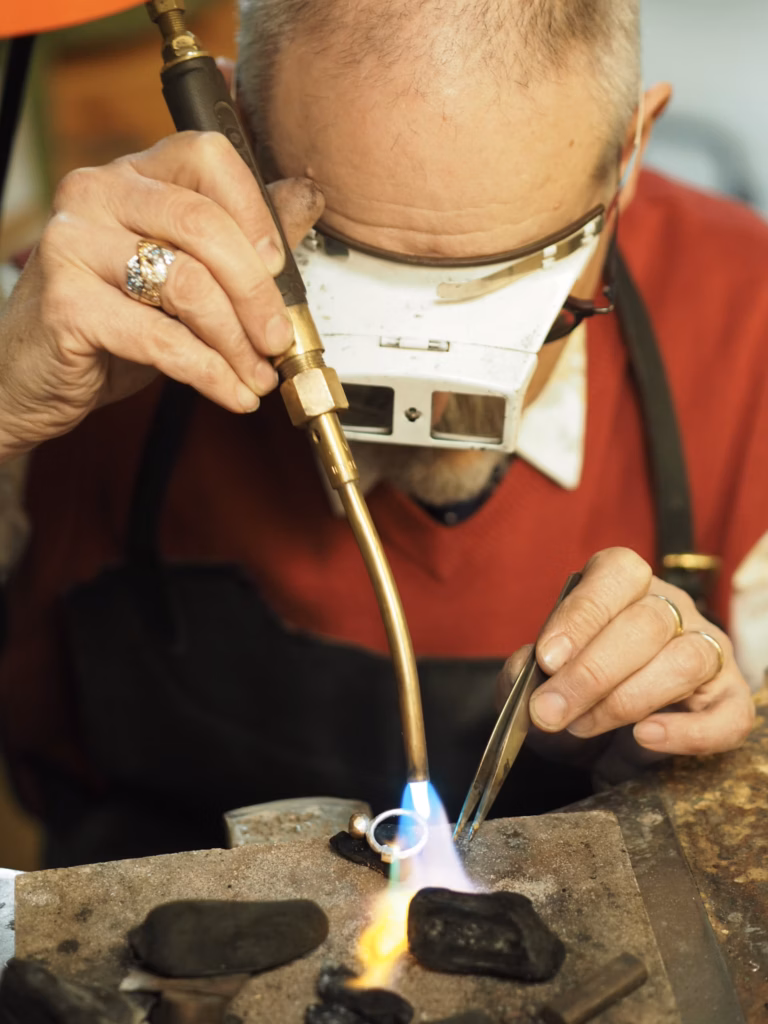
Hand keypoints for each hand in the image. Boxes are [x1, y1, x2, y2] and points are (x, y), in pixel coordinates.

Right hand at [0, 131, 323, 455]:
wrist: (29, 374)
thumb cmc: (107, 321)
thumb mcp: (178, 274)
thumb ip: (239, 236)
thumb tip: (305, 198)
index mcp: (131, 176)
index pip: (207, 156)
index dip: (255, 210)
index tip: (280, 265)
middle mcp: (96, 194)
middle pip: (204, 224)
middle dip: (257, 293)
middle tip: (280, 339)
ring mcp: (73, 243)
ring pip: (188, 285)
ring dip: (237, 342)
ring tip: (257, 376)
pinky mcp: (66, 303)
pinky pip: (161, 339)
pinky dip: (209, 373)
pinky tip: (232, 394)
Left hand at [498, 547, 755, 756]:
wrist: (599, 746)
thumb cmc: (570, 696)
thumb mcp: (536, 681)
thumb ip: (525, 669)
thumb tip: (529, 668)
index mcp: (624, 586)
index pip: (618, 574)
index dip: (583, 614)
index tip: (547, 658)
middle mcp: (672, 609)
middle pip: (648, 623)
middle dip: (591, 673)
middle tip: (549, 711)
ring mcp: (708, 651)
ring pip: (687, 660)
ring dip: (627, 700)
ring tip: (582, 726)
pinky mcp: (728, 701)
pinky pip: (726, 716)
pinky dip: (686, 732)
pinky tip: (644, 739)